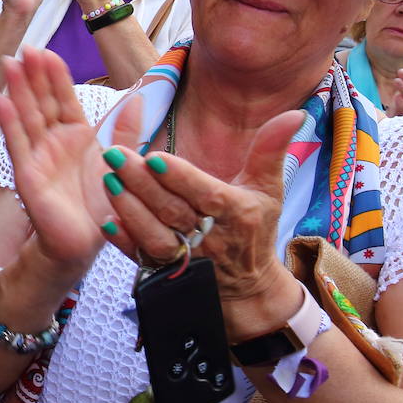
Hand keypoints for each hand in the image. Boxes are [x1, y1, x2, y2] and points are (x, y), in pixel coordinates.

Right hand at [0, 48, 111, 274]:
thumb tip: (137, 98)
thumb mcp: (119, 162)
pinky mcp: (28, 174)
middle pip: (41, 102)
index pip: (64, 98)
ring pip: (27, 116)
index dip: (55, 75)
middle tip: (24, 47)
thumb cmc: (101, 206)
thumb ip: (124, 131)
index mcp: (76, 135)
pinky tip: (2, 101)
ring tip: (10, 64)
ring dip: (17, 90)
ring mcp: (38, 156)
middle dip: (33, 75)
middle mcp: (54, 142)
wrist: (85, 243)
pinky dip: (9, 123)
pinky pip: (18, 145)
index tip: (48, 51)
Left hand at [100, 106, 305, 338]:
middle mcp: (210, 238)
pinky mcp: (166, 273)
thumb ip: (271, 151)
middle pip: (172, 210)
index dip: (181, 178)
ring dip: (130, 209)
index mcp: (236, 214)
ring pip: (154, 235)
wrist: (248, 288)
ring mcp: (186, 259)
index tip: (155, 158)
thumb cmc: (255, 229)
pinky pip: (143, 259)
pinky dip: (125, 243)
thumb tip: (294, 114)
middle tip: (114, 155)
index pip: (205, 194)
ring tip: (108, 180)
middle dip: (142, 183)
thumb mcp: (268, 191)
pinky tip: (108, 222)